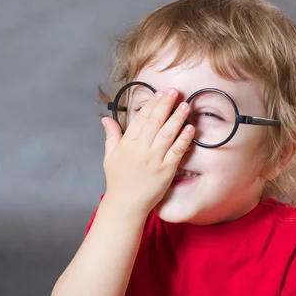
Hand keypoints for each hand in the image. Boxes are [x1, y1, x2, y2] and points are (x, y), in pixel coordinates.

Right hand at [101, 88, 194, 217]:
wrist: (125, 204)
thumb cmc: (117, 180)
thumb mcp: (110, 155)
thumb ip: (111, 135)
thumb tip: (105, 118)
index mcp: (127, 144)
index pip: (140, 119)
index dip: (151, 104)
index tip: (159, 93)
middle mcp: (141, 149)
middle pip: (155, 122)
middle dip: (165, 105)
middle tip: (175, 91)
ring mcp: (154, 159)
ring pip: (167, 134)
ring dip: (177, 118)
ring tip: (185, 105)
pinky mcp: (166, 170)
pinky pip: (177, 151)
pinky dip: (184, 139)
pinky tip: (190, 128)